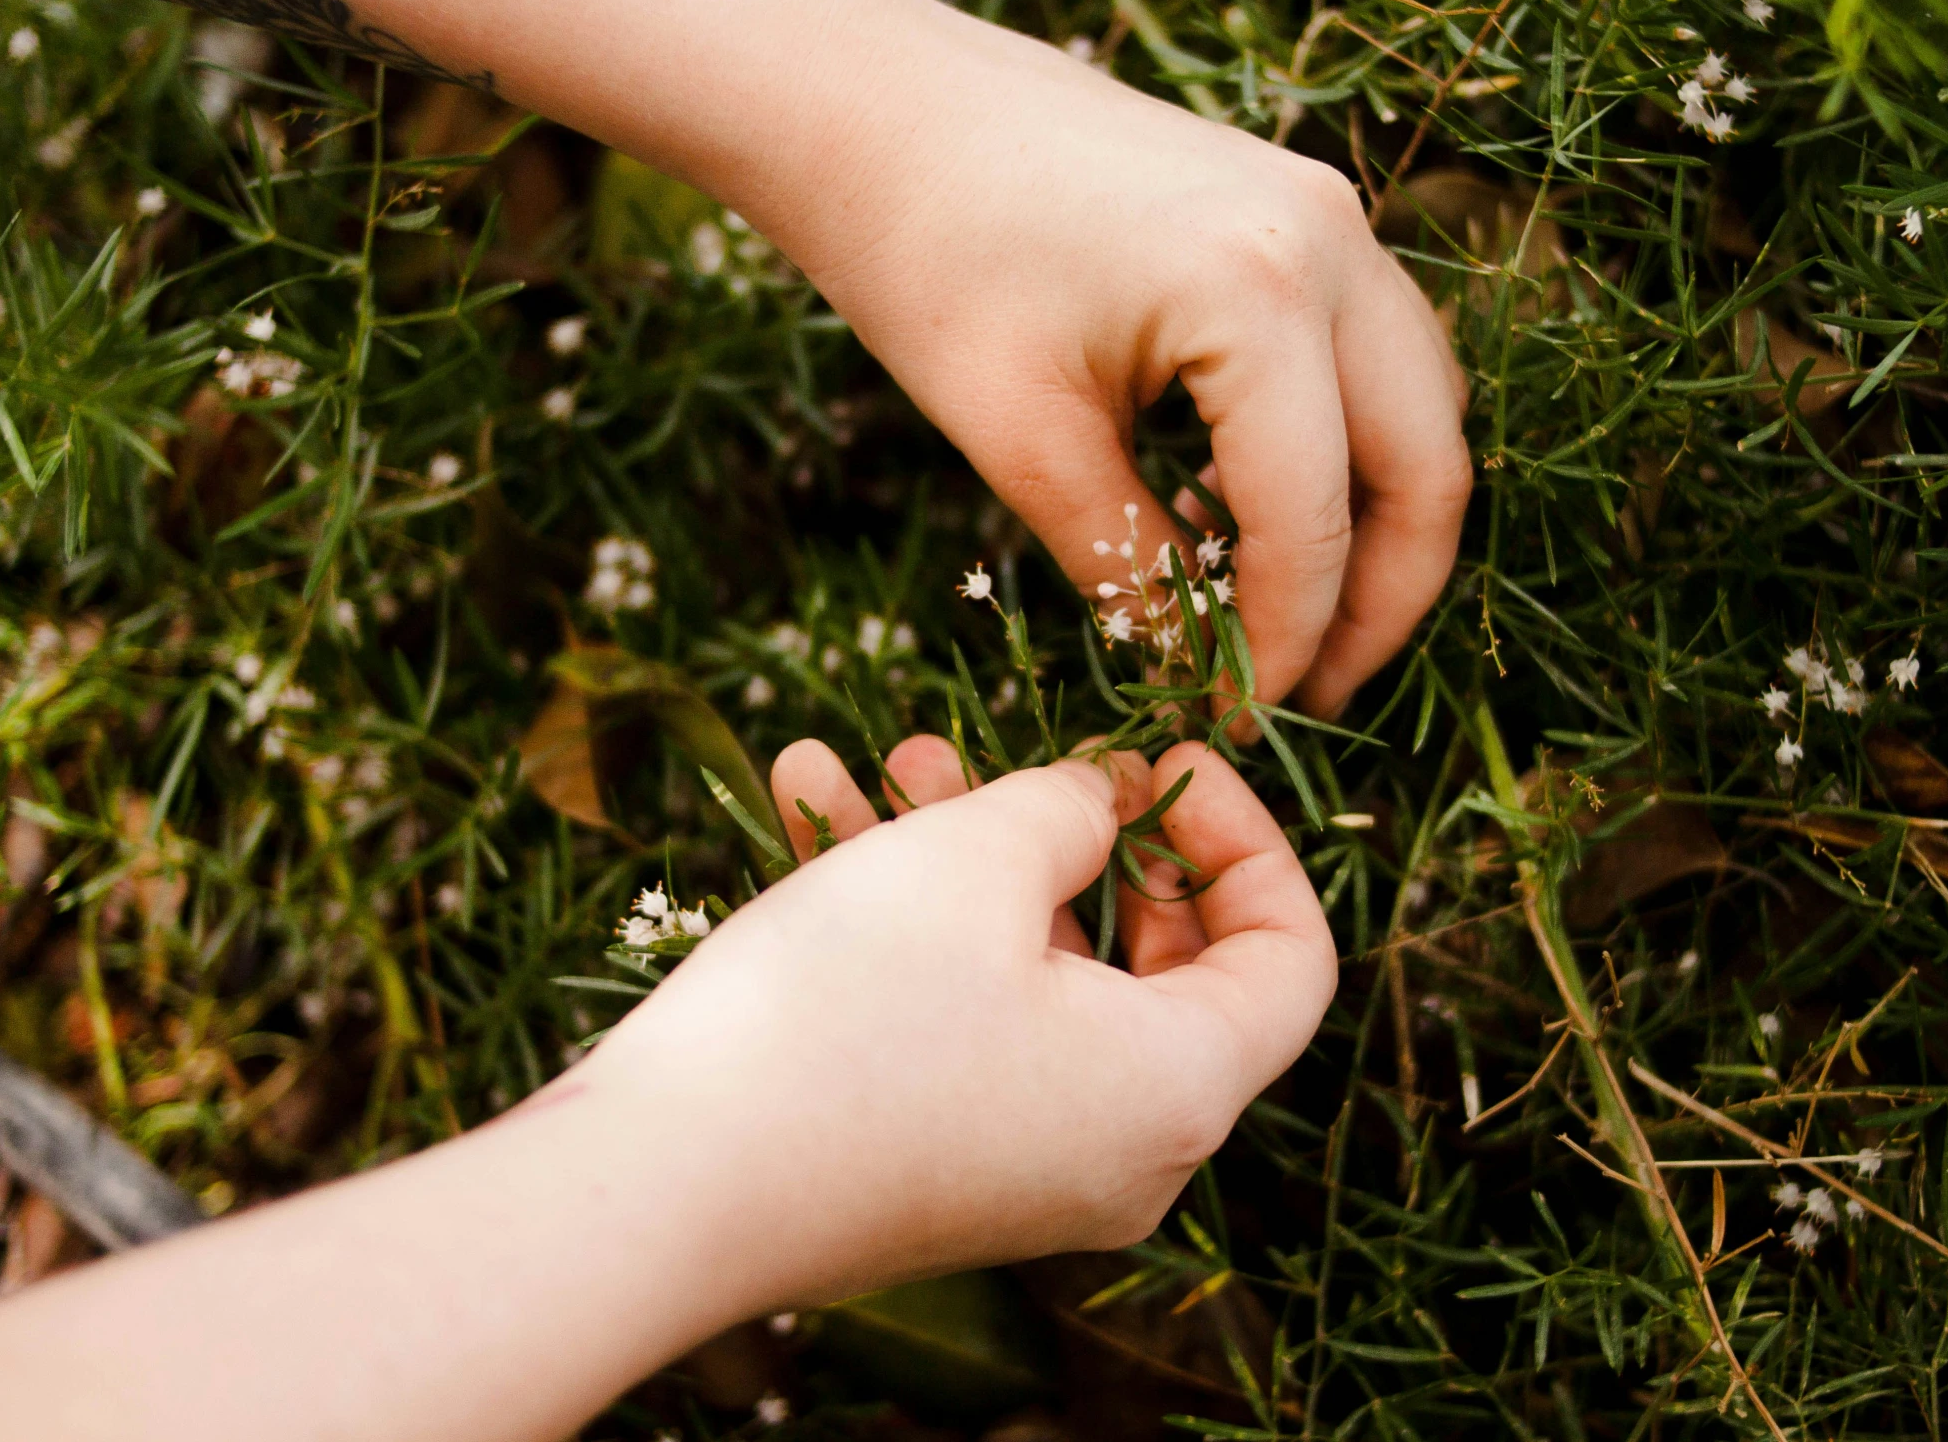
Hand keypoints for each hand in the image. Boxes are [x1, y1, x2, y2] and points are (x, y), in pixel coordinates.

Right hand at [582, 736, 1336, 1304]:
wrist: (656, 1190)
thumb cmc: (845, 1012)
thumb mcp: (976, 858)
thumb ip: (1071, 807)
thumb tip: (1100, 806)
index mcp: (1180, 1088)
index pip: (1291, 958)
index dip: (1245, 838)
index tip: (1161, 761)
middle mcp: (1125, 1149)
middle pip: (1162, 962)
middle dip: (1082, 832)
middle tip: (1023, 758)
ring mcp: (1028, 1168)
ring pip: (1039, 976)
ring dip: (972, 855)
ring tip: (887, 756)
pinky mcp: (937, 1167)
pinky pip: (966, 1022)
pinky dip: (915, 922)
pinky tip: (817, 804)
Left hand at [738, 0, 1472, 722]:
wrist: (885, 105)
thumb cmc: (926, 257)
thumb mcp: (1020, 438)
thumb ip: (1127, 565)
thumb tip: (1195, 665)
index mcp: (1261, 295)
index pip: (1315, 520)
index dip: (1289, 643)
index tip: (1240, 716)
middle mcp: (1332, 242)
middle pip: (1428, 465)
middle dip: (1382, 599)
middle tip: (1311, 689)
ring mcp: (1331, 213)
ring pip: (1420, 408)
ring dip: (1375, 522)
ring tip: (1285, 614)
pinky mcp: (1305, 210)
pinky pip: (1373, 354)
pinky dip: (1341, 445)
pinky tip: (1242, 508)